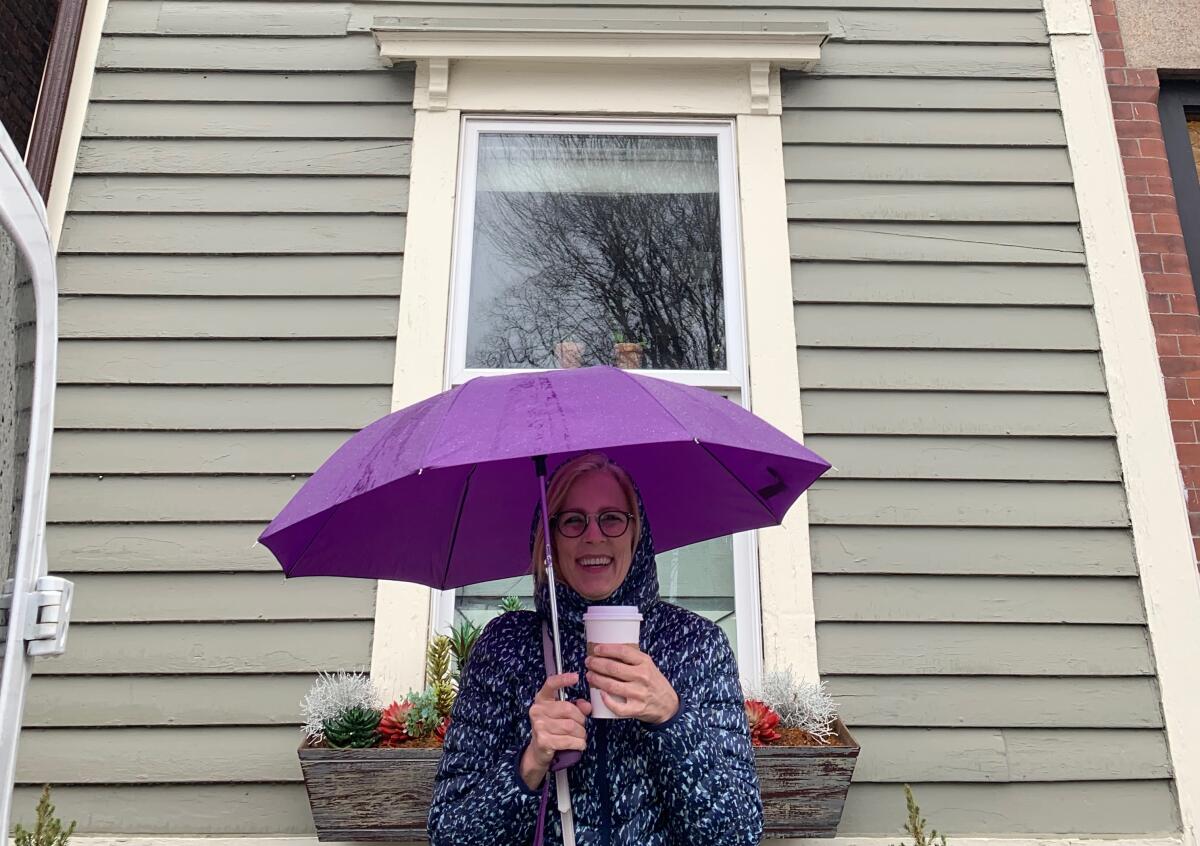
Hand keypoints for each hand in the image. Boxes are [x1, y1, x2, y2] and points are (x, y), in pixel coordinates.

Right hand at [520, 672, 591, 790]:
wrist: (539, 750)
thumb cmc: (553, 728)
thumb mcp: (563, 714)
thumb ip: (577, 707)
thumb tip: (587, 706)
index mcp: (542, 699)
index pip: (551, 684)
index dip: (563, 679)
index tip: (576, 677)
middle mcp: (537, 710)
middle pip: (568, 709)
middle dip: (581, 719)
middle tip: (582, 726)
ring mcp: (539, 726)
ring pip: (570, 726)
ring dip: (581, 733)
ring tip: (580, 736)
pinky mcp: (543, 741)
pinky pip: (568, 740)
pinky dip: (579, 743)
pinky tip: (579, 744)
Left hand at [585, 644, 678, 724]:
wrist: (667, 704)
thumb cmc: (653, 682)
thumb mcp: (648, 665)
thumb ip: (632, 659)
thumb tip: (606, 651)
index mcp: (645, 662)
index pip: (623, 652)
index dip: (606, 650)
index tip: (596, 650)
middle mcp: (642, 677)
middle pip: (613, 668)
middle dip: (596, 664)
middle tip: (589, 662)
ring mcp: (639, 694)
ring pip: (612, 686)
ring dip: (597, 679)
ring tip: (590, 676)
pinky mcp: (636, 709)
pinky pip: (617, 707)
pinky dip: (606, 701)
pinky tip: (600, 694)